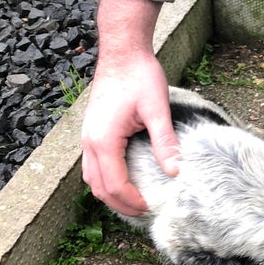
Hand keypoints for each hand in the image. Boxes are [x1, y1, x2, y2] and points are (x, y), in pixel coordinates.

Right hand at [82, 0, 179, 215]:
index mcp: (104, 140)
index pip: (114, 184)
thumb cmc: (139, 76)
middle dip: (119, 204)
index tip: (150, 208)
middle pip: (98, 187)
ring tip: (134, 200)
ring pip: (91, 178)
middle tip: (143, 212)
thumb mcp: (157, 109)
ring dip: (110, 193)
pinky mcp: (92, 131)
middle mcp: (90, 142)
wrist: (122, 52)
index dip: (131, 201)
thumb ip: (165, 142)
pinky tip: (124, 179)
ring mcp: (87, 137)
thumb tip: (175, 172)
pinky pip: (93, 165)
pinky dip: (105, 179)